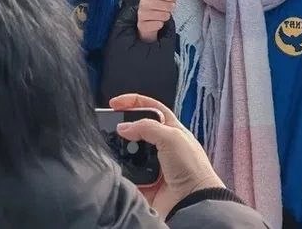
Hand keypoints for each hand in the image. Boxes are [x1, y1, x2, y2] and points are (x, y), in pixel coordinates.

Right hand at [110, 93, 224, 217]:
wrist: (192, 200)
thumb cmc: (191, 167)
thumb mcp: (172, 137)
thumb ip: (147, 127)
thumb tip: (123, 127)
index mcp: (172, 130)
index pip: (151, 109)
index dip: (133, 102)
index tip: (114, 103)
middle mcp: (161, 145)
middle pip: (136, 130)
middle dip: (122, 129)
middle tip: (109, 128)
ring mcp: (152, 163)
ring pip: (128, 152)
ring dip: (121, 151)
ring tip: (113, 150)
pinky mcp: (143, 181)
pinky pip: (125, 172)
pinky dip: (121, 169)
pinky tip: (117, 167)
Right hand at [137, 0, 175, 42]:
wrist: (146, 20)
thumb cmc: (155, 0)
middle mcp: (142, 2)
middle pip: (169, 6)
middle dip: (170, 8)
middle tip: (163, 7)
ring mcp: (141, 14)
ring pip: (165, 16)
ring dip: (165, 16)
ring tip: (158, 14)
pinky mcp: (141, 26)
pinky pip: (160, 24)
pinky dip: (160, 25)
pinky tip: (154, 22)